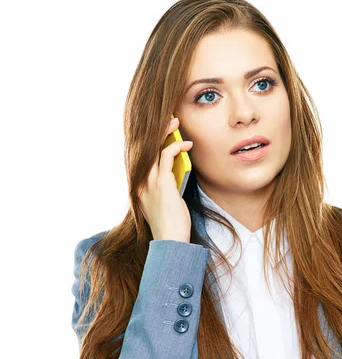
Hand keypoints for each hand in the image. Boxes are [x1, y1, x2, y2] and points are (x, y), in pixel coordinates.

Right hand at [139, 115, 192, 242]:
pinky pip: (167, 156)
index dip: (148, 140)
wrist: (170, 240)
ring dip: (166, 132)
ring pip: (154, 147)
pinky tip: (187, 144)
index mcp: (138, 186)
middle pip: (144, 147)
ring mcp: (149, 181)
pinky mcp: (162, 183)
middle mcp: (140, 181)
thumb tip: (175, 173)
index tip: (159, 130)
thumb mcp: (165, 202)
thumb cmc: (171, 224)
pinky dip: (177, 146)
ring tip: (176, 122)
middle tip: (167, 119)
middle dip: (155, 130)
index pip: (140, 156)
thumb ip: (165, 186)